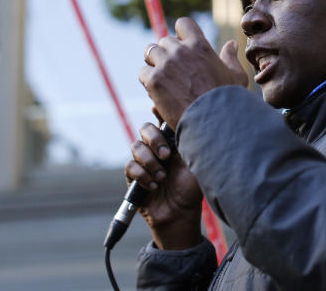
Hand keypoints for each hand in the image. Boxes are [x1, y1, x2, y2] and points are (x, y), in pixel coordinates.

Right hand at [125, 121, 202, 249]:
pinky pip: (130, 166)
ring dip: (149, 161)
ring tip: (162, 177)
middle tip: (166, 156)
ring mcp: (144, 162)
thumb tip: (190, 120)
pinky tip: (153, 186)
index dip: (158, 111)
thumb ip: (191, 142)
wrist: (180, 215)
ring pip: (136, 146)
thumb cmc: (191, 189)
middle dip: (154, 139)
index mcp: (172, 141)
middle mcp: (156, 149)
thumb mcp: (196, 163)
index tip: (158, 110)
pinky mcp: (134, 177)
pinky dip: (142, 175)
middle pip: (145, 128)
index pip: (162, 120)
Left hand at [138, 17, 247, 127]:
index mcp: (199, 45)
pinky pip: (143, 72)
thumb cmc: (227, 100)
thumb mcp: (235, 75)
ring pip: (150, 53)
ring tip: (162, 80)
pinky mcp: (154, 80)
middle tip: (171, 70)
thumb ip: (230, 57)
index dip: (180, 33)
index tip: (182, 45)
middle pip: (164, 40)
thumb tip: (231, 44)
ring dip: (154, 64)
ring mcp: (165, 64)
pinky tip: (157, 93)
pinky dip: (147, 81)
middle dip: (166, 53)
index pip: (183, 24)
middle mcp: (180, 50)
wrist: (213, 122)